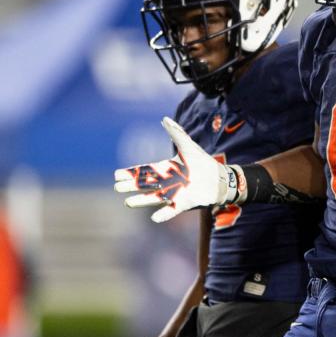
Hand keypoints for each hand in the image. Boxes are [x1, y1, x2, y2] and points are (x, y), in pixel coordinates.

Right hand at [114, 117, 240, 222]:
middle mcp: (166, 183)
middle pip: (144, 185)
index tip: (116, 174)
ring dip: (142, 200)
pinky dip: (164, 214)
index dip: (131, 173)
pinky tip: (155, 217)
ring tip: (128, 203)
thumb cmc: (202, 162)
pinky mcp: (183, 203)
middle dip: (131, 186)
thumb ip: (176, 134)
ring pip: (153, 198)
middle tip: (117, 187)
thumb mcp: (188, 146)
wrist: (219, 178)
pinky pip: (171, 210)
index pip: (144, 171)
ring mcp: (174, 194)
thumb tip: (164, 119)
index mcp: (165, 169)